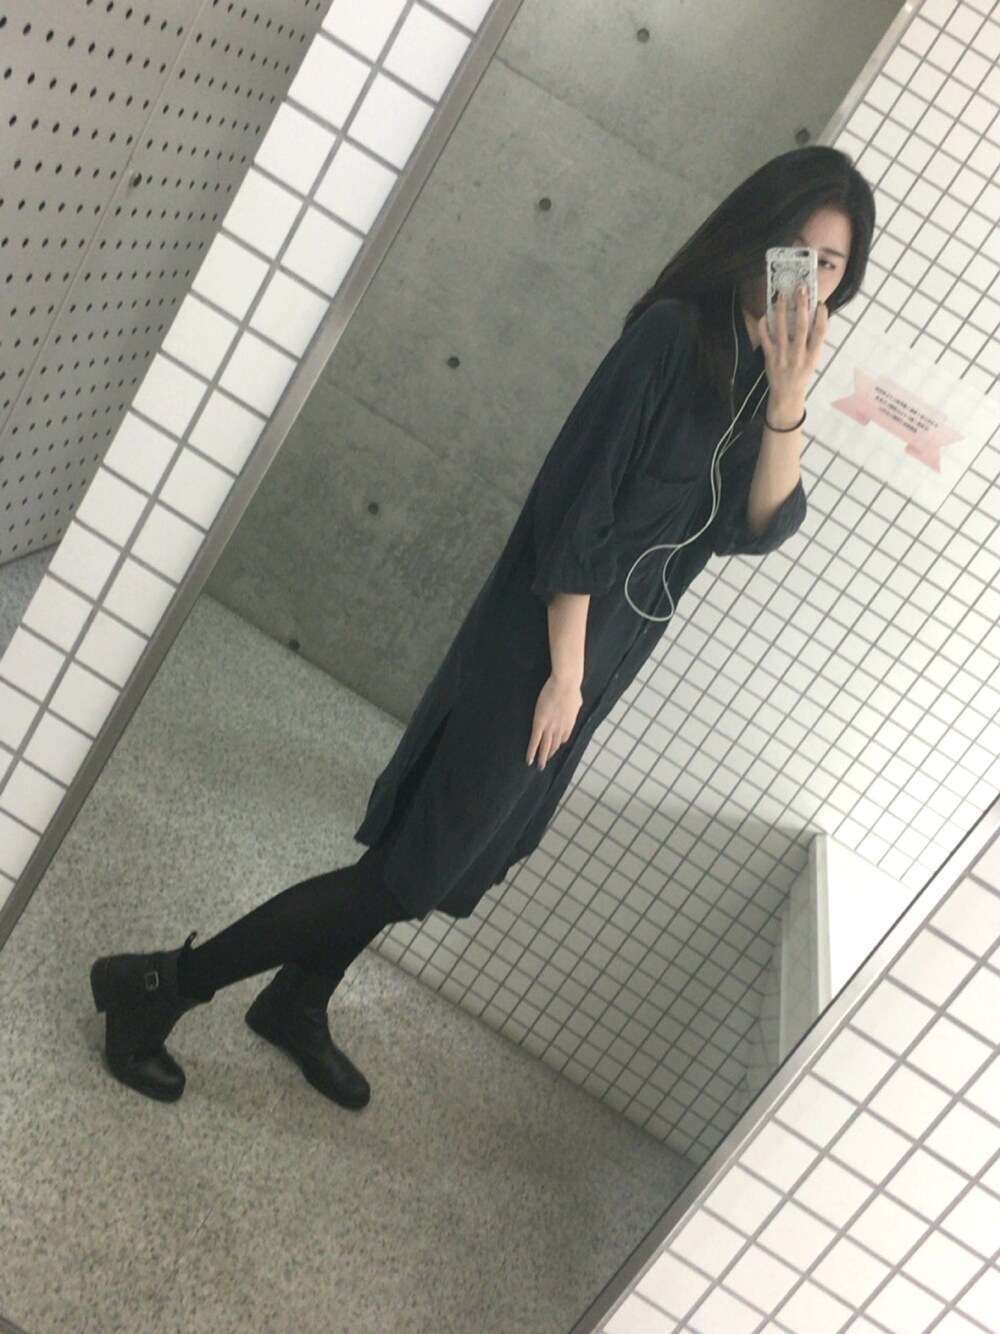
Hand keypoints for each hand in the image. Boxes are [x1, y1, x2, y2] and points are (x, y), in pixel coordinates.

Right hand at [527, 674, 582, 770]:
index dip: (559, 744)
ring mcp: (550, 727)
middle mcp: (561, 729)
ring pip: (545, 747)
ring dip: (542, 758)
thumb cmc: (572, 689)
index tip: (555, 748)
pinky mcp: (539, 723)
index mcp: (569, 724)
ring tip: (539, 766)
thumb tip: (574, 707)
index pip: (564, 738)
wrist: (565, 684)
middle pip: (555, 746)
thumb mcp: (576, 702)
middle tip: (545, 764)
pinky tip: (529, 759)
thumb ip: (573, 708)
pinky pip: (535, 741)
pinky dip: (531, 752)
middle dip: (550, 755)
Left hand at [758, 286, 828, 419]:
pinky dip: (764, 324)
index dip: (822, 317)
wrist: (787, 394)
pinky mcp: (769, 357)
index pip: (819, 334)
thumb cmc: (803, 374)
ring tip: (781, 294)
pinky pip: (765, 338)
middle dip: (801, 306)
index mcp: (813, 356)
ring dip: (781, 309)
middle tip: (801, 289)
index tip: (821, 303)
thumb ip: (814, 341)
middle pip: (800, 326)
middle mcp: (798, 355)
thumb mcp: (814, 359)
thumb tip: (815, 316)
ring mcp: (782, 356)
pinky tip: (765, 313)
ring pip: (781, 328)